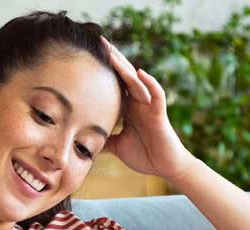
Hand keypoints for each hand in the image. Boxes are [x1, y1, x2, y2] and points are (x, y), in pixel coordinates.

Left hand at [100, 36, 199, 182]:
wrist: (165, 167)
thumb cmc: (145, 155)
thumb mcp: (118, 147)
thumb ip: (104, 141)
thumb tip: (84, 142)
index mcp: (128, 108)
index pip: (114, 84)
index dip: (103, 70)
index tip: (87, 56)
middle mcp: (138, 103)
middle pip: (124, 76)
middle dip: (113, 59)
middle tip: (99, 41)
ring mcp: (149, 106)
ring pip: (137, 82)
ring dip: (125, 67)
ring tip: (112, 53)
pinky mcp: (159, 113)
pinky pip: (156, 94)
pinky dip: (150, 83)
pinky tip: (140, 72)